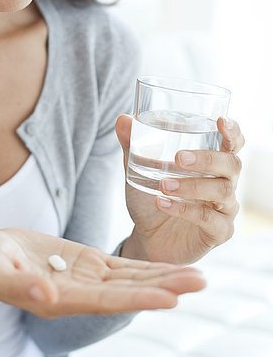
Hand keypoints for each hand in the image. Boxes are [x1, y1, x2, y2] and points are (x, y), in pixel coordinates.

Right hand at [0, 228, 205, 318]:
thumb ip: (17, 285)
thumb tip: (48, 299)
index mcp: (58, 299)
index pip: (105, 301)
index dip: (137, 297)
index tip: (170, 298)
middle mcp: (78, 293)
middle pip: (128, 291)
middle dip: (164, 287)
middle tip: (200, 282)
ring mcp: (85, 278)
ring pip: (130, 278)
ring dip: (163, 277)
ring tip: (197, 275)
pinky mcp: (86, 262)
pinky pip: (121, 265)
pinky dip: (146, 266)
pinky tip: (169, 266)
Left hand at [115, 115, 244, 263]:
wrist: (149, 237)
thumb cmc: (154, 196)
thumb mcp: (139, 169)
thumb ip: (133, 144)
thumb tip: (122, 119)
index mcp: (214, 163)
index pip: (233, 143)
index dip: (232, 131)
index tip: (219, 120)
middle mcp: (226, 183)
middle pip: (231, 165)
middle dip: (207, 159)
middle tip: (178, 158)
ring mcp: (225, 209)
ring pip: (222, 192)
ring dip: (191, 186)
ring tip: (163, 185)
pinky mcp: (218, 232)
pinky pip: (209, 219)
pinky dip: (185, 209)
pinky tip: (162, 203)